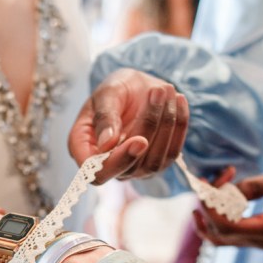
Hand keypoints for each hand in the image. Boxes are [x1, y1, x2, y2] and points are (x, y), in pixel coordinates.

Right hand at [68, 68, 188, 183]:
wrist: (135, 88)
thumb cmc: (115, 89)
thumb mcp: (106, 93)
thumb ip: (104, 117)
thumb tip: (106, 144)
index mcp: (84, 149)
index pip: (98, 173)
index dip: (119, 162)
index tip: (140, 140)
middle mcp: (109, 165)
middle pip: (131, 167)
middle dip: (148, 128)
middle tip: (157, 91)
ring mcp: (134, 168)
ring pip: (154, 162)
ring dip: (165, 124)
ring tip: (165, 89)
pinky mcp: (157, 162)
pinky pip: (172, 153)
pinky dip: (179, 125)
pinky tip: (178, 100)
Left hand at [195, 162, 262, 248]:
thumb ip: (255, 185)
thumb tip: (225, 192)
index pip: (229, 227)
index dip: (210, 209)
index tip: (204, 185)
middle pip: (221, 235)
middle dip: (207, 209)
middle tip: (205, 182)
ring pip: (222, 239)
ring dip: (210, 215)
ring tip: (208, 189)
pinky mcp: (261, 237)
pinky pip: (231, 235)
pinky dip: (219, 218)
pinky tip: (217, 199)